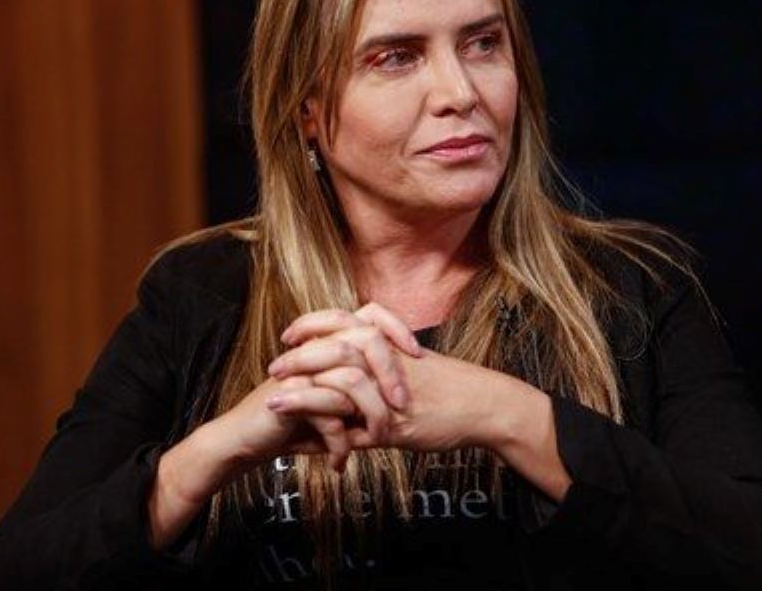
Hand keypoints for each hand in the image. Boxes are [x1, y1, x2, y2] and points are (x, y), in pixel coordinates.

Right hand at [211, 304, 424, 472]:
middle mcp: (316, 349)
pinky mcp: (289, 396)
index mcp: (329, 342)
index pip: (371, 315)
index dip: (396, 327)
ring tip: (380, 439)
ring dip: (371, 413)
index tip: (418, 353)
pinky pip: (327, 416)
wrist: (247, 438)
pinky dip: (339, 444)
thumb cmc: (295, 420)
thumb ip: (364, 391)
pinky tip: (339, 464)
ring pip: (350, 379)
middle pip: (365, 340)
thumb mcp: (336, 404)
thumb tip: (406, 395)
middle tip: (402, 404)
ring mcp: (301, 370)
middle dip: (390, 373)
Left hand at [269, 301, 506, 454]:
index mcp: (388, 341)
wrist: (487, 406)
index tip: (290, 335)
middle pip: (332, 345)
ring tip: (274, 404)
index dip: (311, 325)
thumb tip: (358, 361)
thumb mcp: (414, 365)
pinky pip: (350, 426)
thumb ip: (384, 361)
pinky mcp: (392, 424)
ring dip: (300, 393)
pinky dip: (322, 434)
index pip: (341, 319)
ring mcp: (388, 392)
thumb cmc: (454, 387)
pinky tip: (302, 442)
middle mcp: (386, 360)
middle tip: (275, 368)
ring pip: (336, 381)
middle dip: (297, 357)